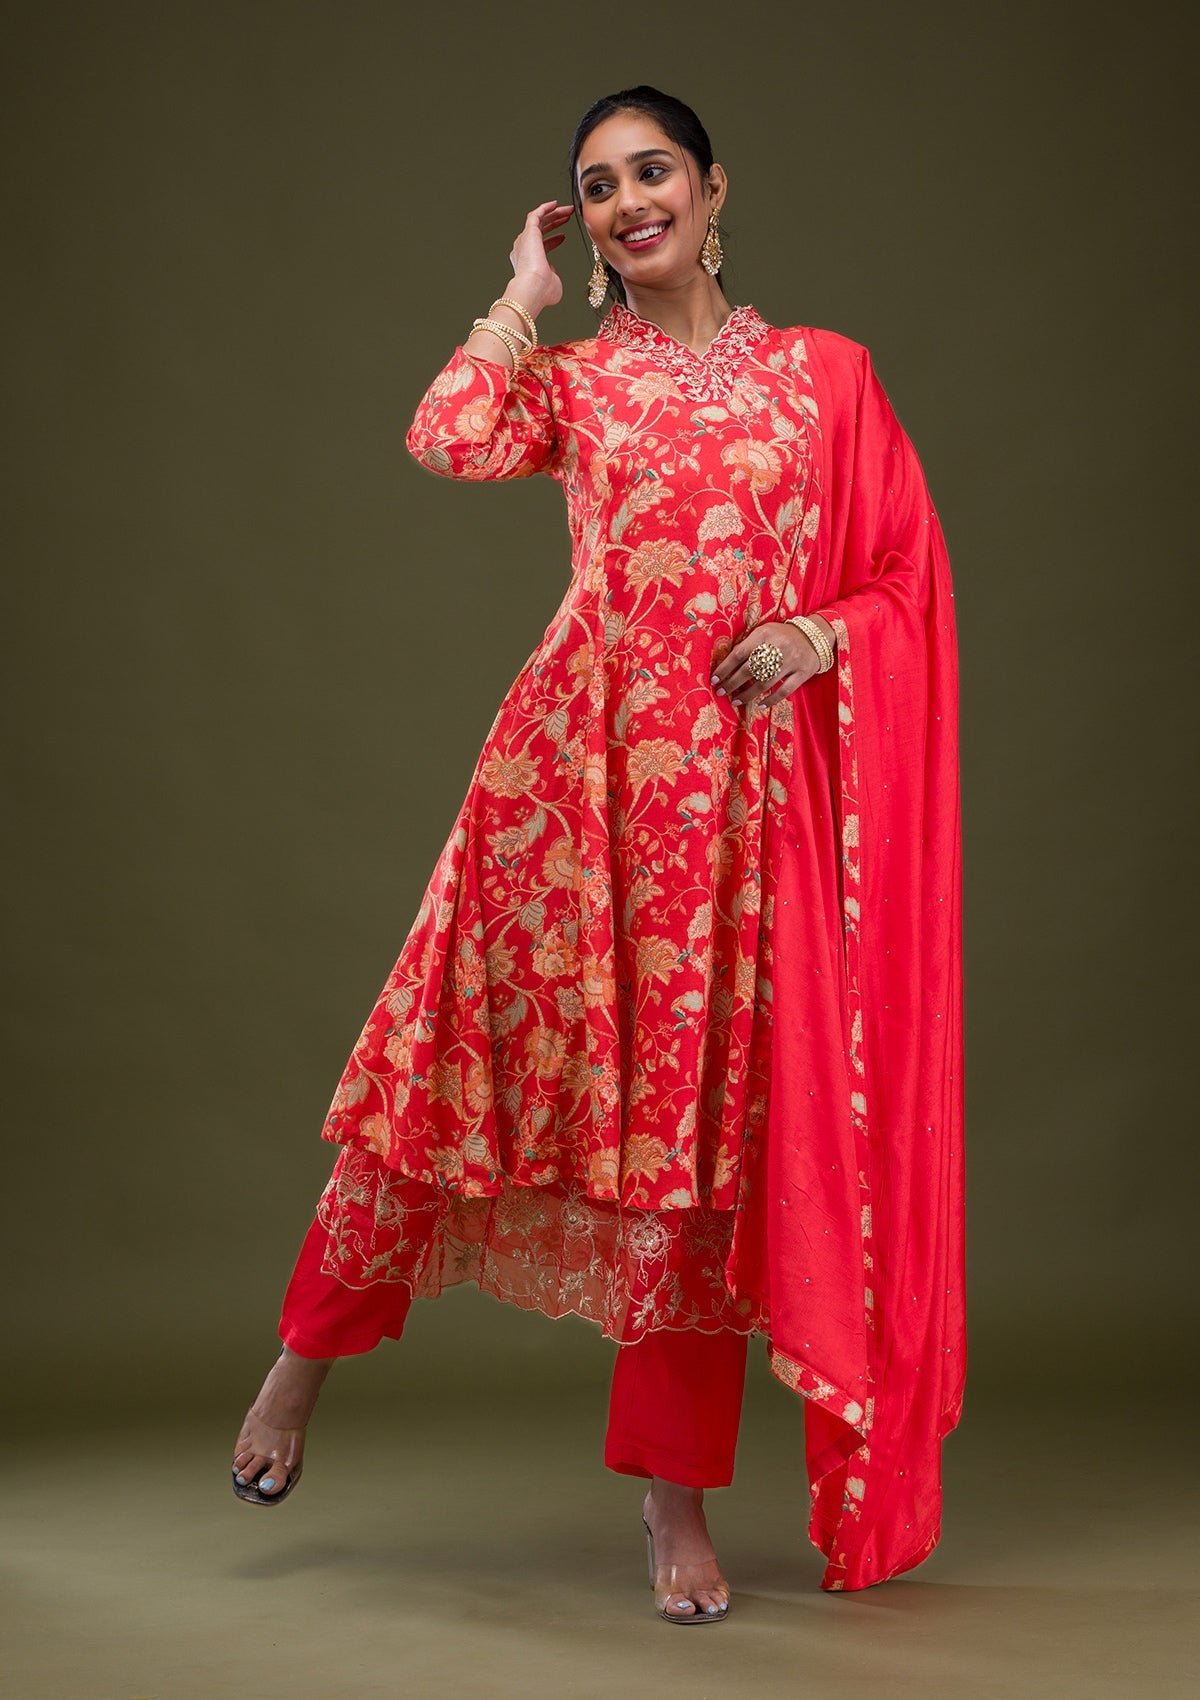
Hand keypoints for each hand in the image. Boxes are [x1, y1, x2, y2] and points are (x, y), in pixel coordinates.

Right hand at [507, 200, 574, 311]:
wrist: (533, 287)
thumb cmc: (541, 290)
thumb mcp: (552, 283)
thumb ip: (553, 276)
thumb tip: (553, 272)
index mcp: (528, 261)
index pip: (541, 246)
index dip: (554, 240)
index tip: (564, 236)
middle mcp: (524, 249)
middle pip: (540, 230)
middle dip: (555, 222)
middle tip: (567, 217)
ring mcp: (525, 239)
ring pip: (539, 220)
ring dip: (553, 214)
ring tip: (567, 210)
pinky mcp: (528, 232)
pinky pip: (535, 215)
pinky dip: (545, 208)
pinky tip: (555, 204)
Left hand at [709, 620, 829, 715]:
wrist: (815, 636)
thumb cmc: (782, 636)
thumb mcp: (765, 632)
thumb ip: (748, 645)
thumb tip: (726, 666)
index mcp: (764, 634)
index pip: (739, 653)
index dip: (725, 668)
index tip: (714, 679)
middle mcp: (778, 647)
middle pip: (749, 670)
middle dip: (732, 683)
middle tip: (721, 692)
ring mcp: (791, 661)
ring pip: (765, 683)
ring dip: (747, 695)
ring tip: (735, 701)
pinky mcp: (803, 673)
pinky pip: (784, 690)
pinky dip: (771, 700)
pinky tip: (759, 706)